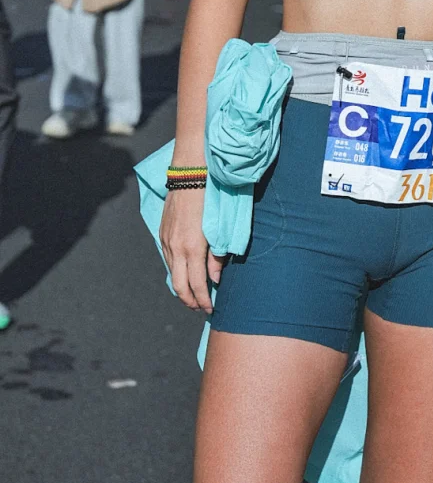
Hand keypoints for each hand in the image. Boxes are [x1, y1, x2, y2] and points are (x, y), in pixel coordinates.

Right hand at [159, 187, 224, 313]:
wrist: (190, 173)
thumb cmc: (211, 198)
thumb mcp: (219, 228)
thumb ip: (217, 255)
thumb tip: (215, 279)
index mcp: (193, 247)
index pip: (197, 285)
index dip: (204, 301)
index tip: (211, 309)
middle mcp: (176, 247)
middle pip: (179, 287)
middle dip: (190, 301)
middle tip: (201, 307)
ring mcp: (166, 241)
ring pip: (172, 274)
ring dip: (182, 288)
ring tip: (194, 295)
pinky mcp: (162, 234)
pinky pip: (167, 260)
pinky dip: (176, 272)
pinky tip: (184, 273)